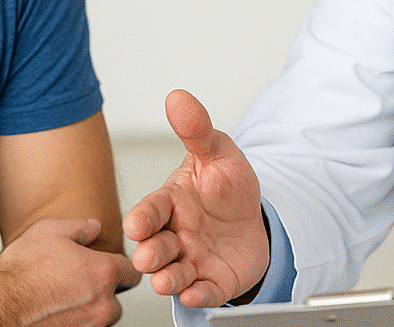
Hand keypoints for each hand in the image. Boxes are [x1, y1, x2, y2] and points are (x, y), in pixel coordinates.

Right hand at [0, 217, 140, 325]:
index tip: (106, 265)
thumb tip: (93, 228)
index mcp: (102, 274)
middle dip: (102, 292)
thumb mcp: (49, 231)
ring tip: (61, 297)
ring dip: (87, 309)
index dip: (118, 266)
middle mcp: (101, 305)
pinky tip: (54, 311)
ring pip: (100, 318)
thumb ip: (80, 227)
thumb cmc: (18, 273)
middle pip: (116, 299)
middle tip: (77, 282)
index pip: (130, 272)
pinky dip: (73, 321)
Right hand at [125, 90, 269, 307]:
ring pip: (171, 274)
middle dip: (149, 253)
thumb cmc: (228, 188)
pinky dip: (198, 296)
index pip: (150, 211)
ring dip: (167, 279)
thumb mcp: (218, 153)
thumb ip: (197, 129)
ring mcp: (191, 260)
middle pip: (154, 247)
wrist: (256, 221)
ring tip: (168, 280)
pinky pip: (202, 292)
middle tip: (150, 256)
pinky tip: (196, 294)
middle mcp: (174, 235)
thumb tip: (178, 97)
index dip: (142, 218)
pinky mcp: (211, 281)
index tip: (137, 225)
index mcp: (171, 203)